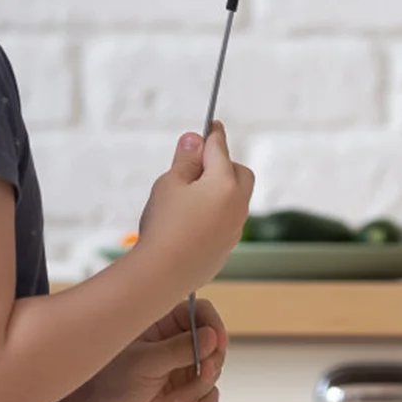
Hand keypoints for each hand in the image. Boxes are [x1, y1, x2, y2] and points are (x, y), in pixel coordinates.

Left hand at [58, 299, 229, 401]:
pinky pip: (209, 393)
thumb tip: (212, 337)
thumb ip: (178, 350)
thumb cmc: (111, 381)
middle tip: (204, 372)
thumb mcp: (144, 362)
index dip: (212, 323)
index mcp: (165, 322)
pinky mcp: (187, 390)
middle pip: (214, 340)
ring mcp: (185, 366)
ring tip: (183, 399)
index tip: (216, 341)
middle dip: (213, 359)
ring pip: (214, 368)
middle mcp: (179, 341)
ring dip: (204, 385)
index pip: (201, 311)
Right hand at [135, 124, 253, 294]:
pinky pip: (227, 221)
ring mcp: (235, 228)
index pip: (220, 148)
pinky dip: (215, 213)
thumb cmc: (164, 225)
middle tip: (198, 165)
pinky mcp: (227, 247)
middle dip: (223, 164)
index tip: (212, 125)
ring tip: (190, 195)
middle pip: (239, 173)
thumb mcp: (169, 184)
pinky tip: (192, 221)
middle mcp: (237, 204)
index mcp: (225, 183)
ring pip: (235, 198)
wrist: (161, 276)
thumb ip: (185, 160)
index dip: (213, 134)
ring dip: (220, 190)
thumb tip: (195, 139)